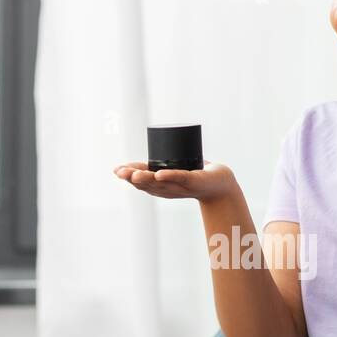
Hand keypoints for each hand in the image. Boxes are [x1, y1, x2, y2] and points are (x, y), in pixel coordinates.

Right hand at [113, 160, 238, 203]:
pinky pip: (181, 178)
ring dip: (146, 178)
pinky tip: (160, 174)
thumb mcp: (175, 170)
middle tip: (121, 172)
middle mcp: (168, 188)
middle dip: (132, 178)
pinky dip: (170, 176)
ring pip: (160, 183)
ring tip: (134, 174)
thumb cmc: (198, 176)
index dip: (128, 175)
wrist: (220, 186)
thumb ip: (162, 164)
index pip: (141, 180)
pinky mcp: (195, 181)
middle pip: (147, 184)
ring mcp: (181, 186)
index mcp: (161, 184)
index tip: (116, 170)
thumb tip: (148, 148)